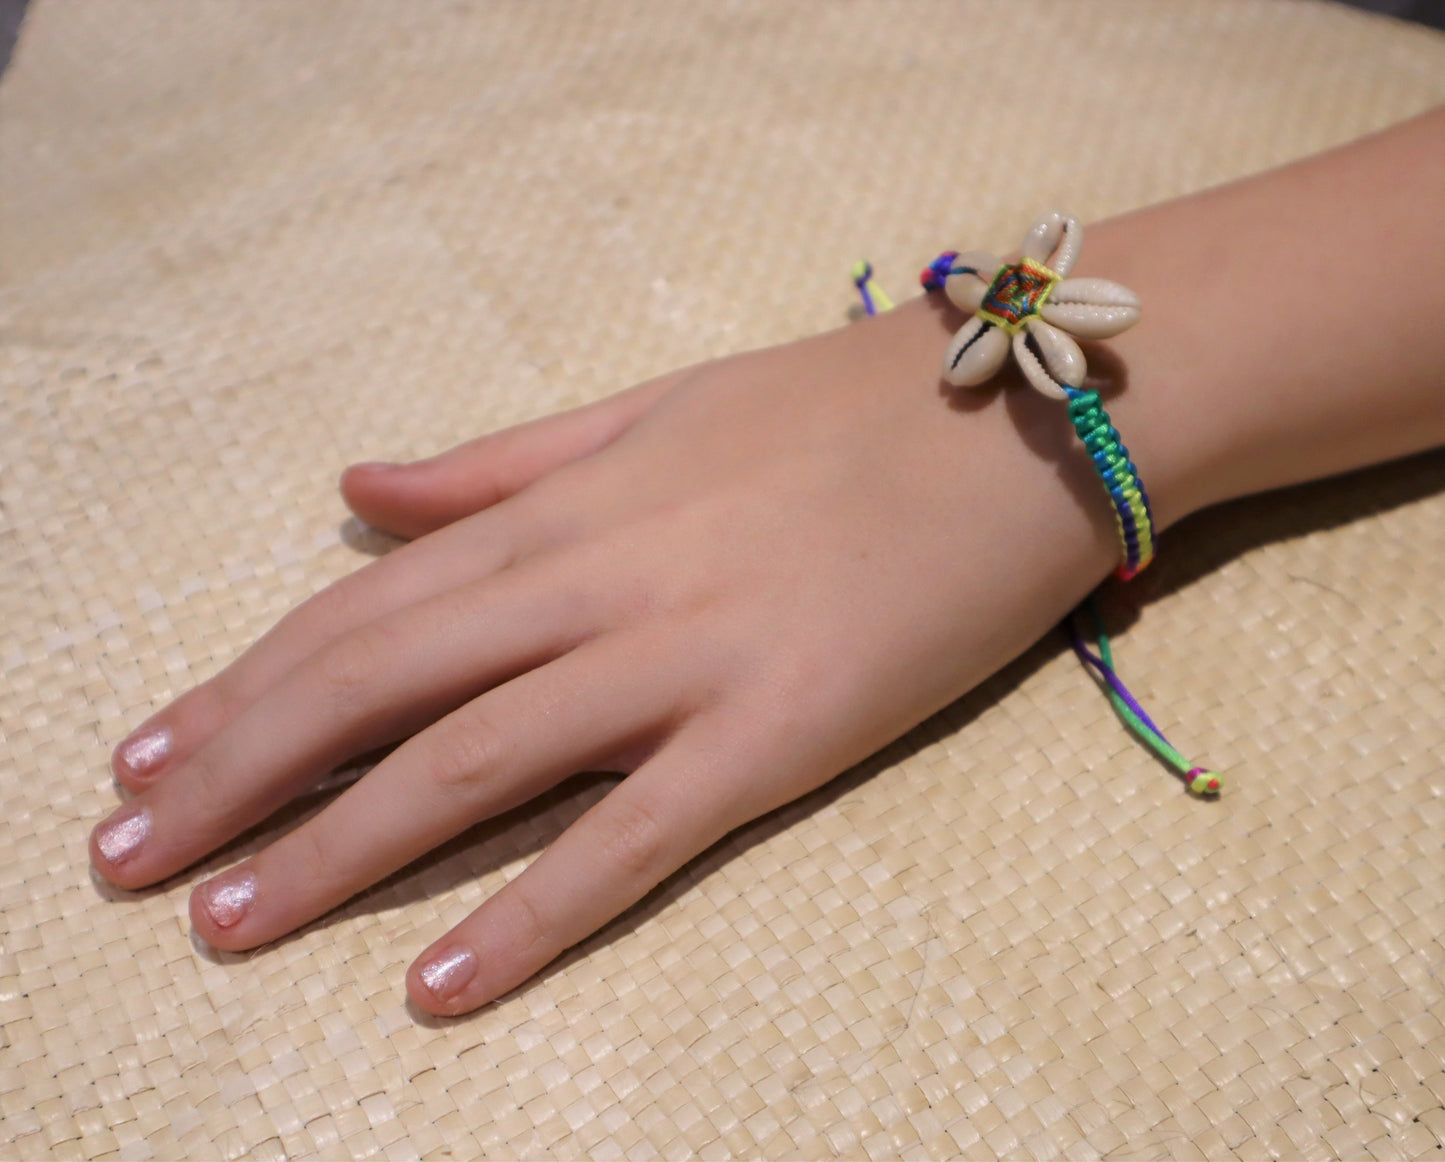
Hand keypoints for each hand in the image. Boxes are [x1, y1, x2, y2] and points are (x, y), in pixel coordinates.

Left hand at [90, 297, 1124, 1015]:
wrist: (1017, 417)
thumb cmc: (840, 409)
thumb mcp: (653, 410)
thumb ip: (503, 462)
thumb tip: (359, 485)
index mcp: (567, 506)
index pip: (366, 604)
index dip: (244, 681)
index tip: (147, 751)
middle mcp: (600, 582)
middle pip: (381, 683)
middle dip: (240, 773)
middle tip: (125, 858)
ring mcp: (686, 661)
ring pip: (475, 763)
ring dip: (337, 850)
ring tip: (224, 926)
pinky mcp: (778, 734)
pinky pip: (632, 838)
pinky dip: (530, 914)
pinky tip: (437, 987)